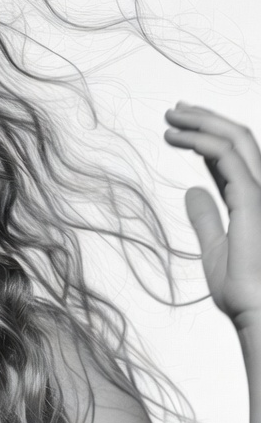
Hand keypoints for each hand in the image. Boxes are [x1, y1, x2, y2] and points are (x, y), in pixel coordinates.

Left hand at [164, 103, 260, 331]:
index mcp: (254, 199)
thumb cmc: (244, 288)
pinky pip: (229, 157)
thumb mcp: (215, 247)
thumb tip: (191, 190)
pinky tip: (177, 138)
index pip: (232, 157)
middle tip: (175, 110)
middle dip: (207, 119)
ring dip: (202, 122)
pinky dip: (202, 140)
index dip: (207, 137)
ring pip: (237, 139)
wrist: (260, 312)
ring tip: (170, 118)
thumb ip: (205, 217)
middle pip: (239, 139)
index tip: (180, 127)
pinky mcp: (255, 199)